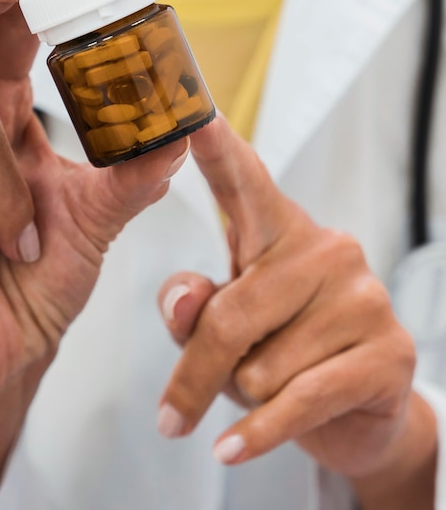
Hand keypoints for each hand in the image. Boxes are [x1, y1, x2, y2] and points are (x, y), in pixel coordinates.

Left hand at [155, 115, 435, 508]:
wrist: (353, 408)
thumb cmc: (275, 350)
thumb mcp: (223, 327)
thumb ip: (193, 308)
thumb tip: (184, 297)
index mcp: (278, 231)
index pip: (243, 180)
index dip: (216, 146)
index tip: (191, 109)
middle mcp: (326, 248)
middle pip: (229, 313)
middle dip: (194, 372)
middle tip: (170, 412)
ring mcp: (362, 298)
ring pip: (258, 365)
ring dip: (241, 395)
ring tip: (266, 389)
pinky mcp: (387, 353)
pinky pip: (297, 400)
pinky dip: (257, 433)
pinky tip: (232, 447)